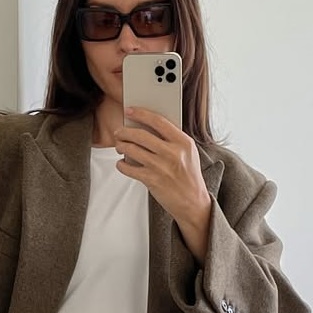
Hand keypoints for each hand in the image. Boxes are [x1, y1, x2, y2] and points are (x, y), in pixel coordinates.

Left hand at [114, 107, 212, 260]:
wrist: (193, 202)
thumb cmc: (188, 176)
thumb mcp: (188, 153)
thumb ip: (172, 139)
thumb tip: (146, 126)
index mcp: (183, 142)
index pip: (158, 121)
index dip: (141, 113)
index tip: (130, 110)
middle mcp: (172, 153)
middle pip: (141, 135)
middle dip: (125, 132)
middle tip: (118, 132)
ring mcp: (161, 167)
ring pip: (133, 150)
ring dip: (121, 146)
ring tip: (119, 146)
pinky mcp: (152, 181)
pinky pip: (130, 169)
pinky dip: (122, 165)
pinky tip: (121, 164)